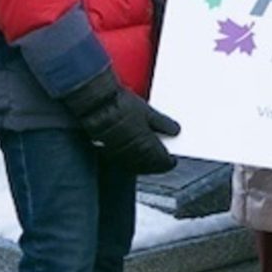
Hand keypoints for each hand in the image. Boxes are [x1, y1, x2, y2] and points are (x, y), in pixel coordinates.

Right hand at [64, 69, 179, 174]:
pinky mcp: (109, 151)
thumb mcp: (148, 111)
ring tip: (150, 153)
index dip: (169, 161)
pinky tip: (134, 150)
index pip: (163, 161)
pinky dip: (132, 158)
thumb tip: (174, 129)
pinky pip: (125, 160)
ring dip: (145, 162)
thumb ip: (163, 123)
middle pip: (150, 165)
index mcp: (148, 145)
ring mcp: (121, 154)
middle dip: (157, 162)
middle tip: (163, 156)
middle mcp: (134, 154)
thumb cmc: (121, 106)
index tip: (173, 158)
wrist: (97, 105)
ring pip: (137, 164)